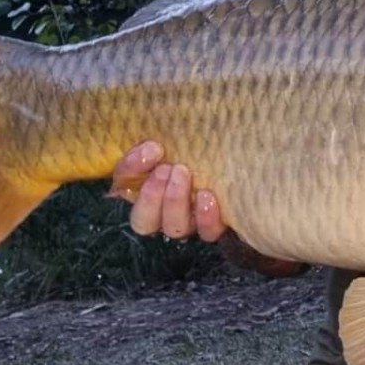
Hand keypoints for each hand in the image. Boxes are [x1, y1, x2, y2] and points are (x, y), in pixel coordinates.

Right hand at [109, 141, 225, 242]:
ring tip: (184, 175)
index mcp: (141, 187)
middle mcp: (160, 211)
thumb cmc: (199, 139)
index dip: (132, 169)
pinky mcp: (212, 226)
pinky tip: (207, 197)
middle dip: (151, 196)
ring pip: (173, 228)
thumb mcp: (174, 132)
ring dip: (174, 203)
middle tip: (166, 169)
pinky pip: (207, 232)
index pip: (123, 184)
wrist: (240, 147)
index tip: (152, 148)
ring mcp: (186, 222)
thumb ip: (156, 141)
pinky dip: (206, 219)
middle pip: (144, 221)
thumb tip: (152, 147)